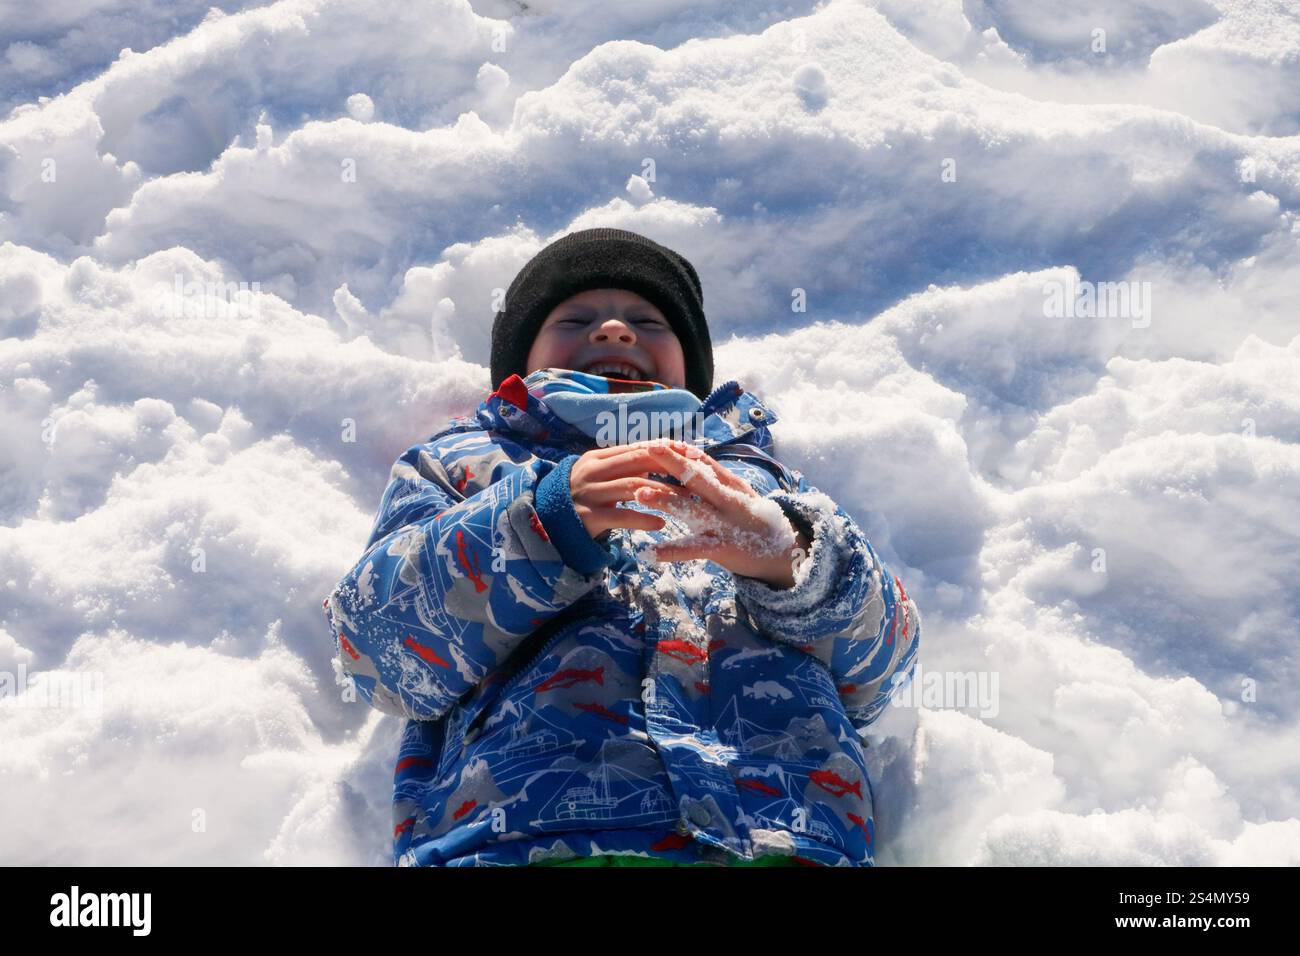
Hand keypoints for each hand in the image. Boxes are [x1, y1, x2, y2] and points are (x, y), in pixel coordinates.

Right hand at [568, 441, 691, 538]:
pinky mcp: (588, 517)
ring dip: (663, 493)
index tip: (690, 453)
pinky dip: (643, 518)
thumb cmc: (580, 500)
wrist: (545, 524)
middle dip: (668, 466)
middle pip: (637, 461)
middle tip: (695, 474)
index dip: (664, 450)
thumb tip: (656, 458)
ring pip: (633, 487)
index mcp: (597, 458)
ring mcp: (589, 493)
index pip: (636, 448)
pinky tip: (660, 523)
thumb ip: (622, 468)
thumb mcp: (597, 477)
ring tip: (686, 501)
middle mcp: (592, 472)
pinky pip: (621, 516)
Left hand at [628, 440, 811, 587]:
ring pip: (692, 508)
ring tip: (639, 494)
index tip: (657, 439)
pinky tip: (651, 552)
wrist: (788, 552)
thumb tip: (689, 453)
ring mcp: (726, 523)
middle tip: (648, 448)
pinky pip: (695, 549)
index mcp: (731, 485)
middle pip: (697, 476)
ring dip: (665, 500)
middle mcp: (728, 499)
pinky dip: (673, 550)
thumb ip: (717, 476)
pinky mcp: (724, 547)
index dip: (680, 451)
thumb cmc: (755, 520)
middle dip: (672, 461)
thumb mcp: (740, 493)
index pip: (704, 462)